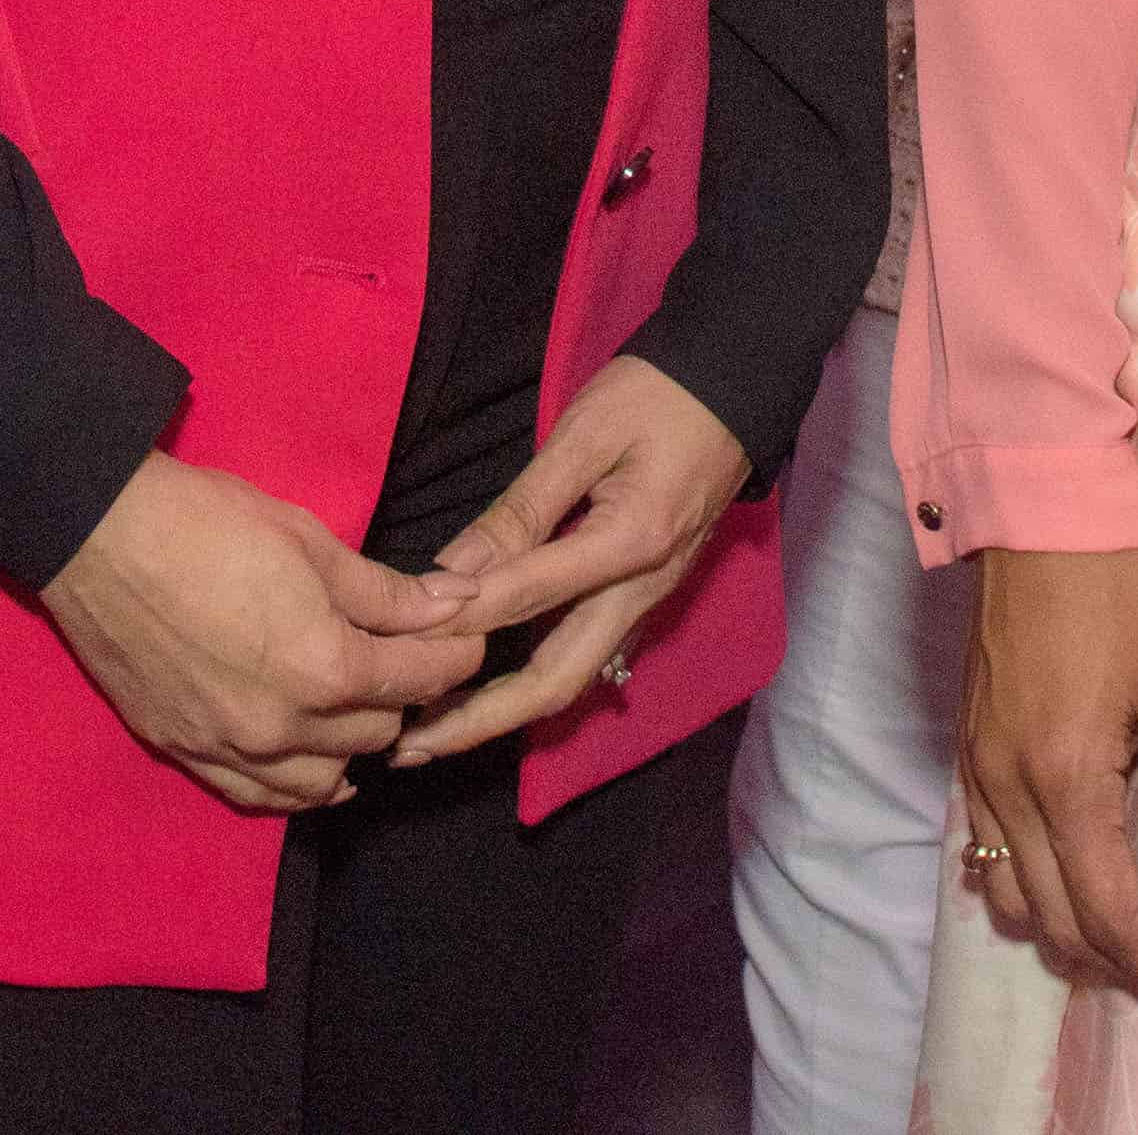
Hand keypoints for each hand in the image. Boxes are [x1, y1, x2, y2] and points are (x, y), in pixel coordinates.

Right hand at [38, 455, 485, 814]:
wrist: (97, 534)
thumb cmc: (207, 522)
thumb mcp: (310, 541)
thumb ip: (386, 592)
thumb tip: (454, 606)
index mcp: (325, 669)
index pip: (419, 681)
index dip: (455, 656)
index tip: (465, 637)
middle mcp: (283, 728)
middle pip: (377, 733)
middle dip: (401, 694)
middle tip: (404, 659)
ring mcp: (230, 749)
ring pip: (324, 781)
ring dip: (351, 747)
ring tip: (355, 710)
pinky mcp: (186, 753)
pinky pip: (259, 797)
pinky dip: (296, 784)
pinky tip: (312, 764)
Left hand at [388, 357, 749, 766]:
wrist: (737, 390)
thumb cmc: (659, 396)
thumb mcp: (585, 433)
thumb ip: (521, 507)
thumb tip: (453, 571)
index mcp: (629, 546)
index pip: (528, 598)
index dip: (460, 622)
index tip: (400, 643)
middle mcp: (641, 592)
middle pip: (557, 681)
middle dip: (479, 721)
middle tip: (406, 748)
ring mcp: (646, 601)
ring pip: (571, 679)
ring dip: (501, 715)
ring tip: (433, 734)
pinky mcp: (641, 597)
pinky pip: (584, 657)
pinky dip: (531, 686)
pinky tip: (488, 694)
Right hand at [956, 542, 1137, 1024]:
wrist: (1039, 522)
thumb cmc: (1121, 600)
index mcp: (1065, 783)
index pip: (1112, 915)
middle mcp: (1009, 793)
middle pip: (1059, 925)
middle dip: (1125, 967)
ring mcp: (980, 776)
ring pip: (1015, 901)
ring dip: (1075, 935)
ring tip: (1137, 934)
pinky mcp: (970, 755)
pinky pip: (992, 856)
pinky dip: (1037, 891)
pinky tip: (1078, 879)